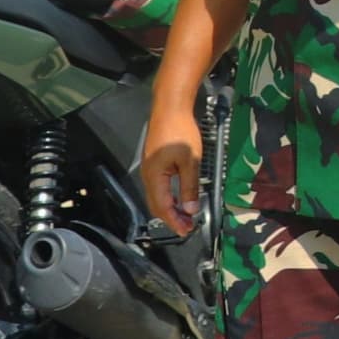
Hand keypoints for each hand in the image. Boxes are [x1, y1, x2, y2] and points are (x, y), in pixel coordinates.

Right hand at [139, 104, 204, 239]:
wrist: (170, 107)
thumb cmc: (181, 132)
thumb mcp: (190, 161)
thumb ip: (190, 186)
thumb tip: (191, 210)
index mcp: (154, 176)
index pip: (162, 207)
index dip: (174, 221)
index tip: (187, 231)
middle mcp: (148, 175)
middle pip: (156, 204)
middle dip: (171, 218)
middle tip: (188, 227)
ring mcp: (149, 168)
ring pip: (156, 196)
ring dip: (170, 208)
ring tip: (185, 216)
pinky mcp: (153, 162)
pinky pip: (158, 187)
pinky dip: (168, 197)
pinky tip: (179, 198)